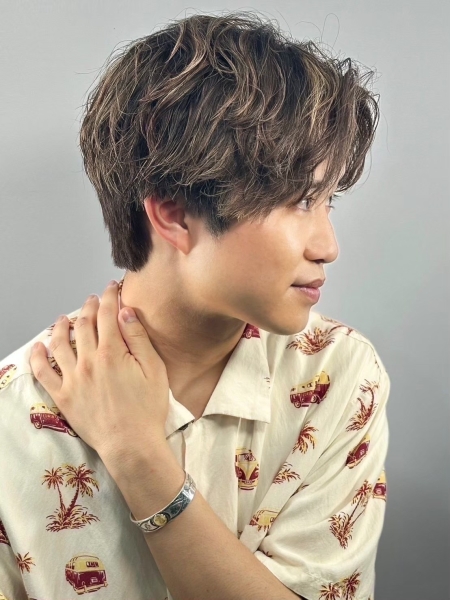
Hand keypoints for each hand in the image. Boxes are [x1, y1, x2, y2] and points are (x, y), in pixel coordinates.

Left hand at [29, 280, 169, 462]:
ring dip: (61, 326)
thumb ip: (138, 338)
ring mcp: (72, 379)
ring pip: (60, 343)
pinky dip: (38, 356)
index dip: (109, 298)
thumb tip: (124, 312)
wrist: (131, 444)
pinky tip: (39, 346)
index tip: (111, 288)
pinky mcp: (63, 396)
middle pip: (84, 325)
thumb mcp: (154, 369)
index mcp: (111, 353)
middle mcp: (88, 361)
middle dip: (89, 307)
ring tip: (65, 319)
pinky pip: (43, 372)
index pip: (107, 315)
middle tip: (93, 299)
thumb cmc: (148, 408)